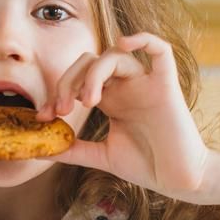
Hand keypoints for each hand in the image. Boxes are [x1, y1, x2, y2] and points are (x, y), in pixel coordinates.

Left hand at [37, 32, 211, 202]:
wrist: (178, 181)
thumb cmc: (146, 166)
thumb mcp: (101, 156)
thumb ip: (74, 150)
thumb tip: (41, 148)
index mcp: (111, 99)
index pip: (77, 79)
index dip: (57, 93)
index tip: (43, 117)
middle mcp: (126, 86)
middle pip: (89, 62)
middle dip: (69, 82)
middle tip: (62, 110)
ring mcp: (146, 84)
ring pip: (115, 56)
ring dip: (93, 74)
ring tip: (87, 102)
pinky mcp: (166, 87)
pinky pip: (161, 51)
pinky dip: (144, 38)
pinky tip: (124, 42)